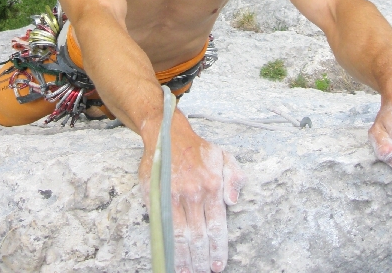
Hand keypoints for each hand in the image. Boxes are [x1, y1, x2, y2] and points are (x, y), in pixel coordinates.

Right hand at [140, 110, 244, 272]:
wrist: (167, 133)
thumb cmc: (197, 149)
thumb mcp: (223, 156)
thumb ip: (234, 177)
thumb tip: (234, 201)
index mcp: (212, 185)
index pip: (217, 226)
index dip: (218, 249)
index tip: (218, 265)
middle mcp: (194, 192)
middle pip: (199, 236)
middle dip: (202, 259)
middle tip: (204, 272)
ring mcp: (173, 195)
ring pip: (180, 235)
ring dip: (185, 258)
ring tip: (189, 272)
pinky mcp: (156, 196)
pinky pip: (163, 226)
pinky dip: (167, 245)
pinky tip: (170, 258)